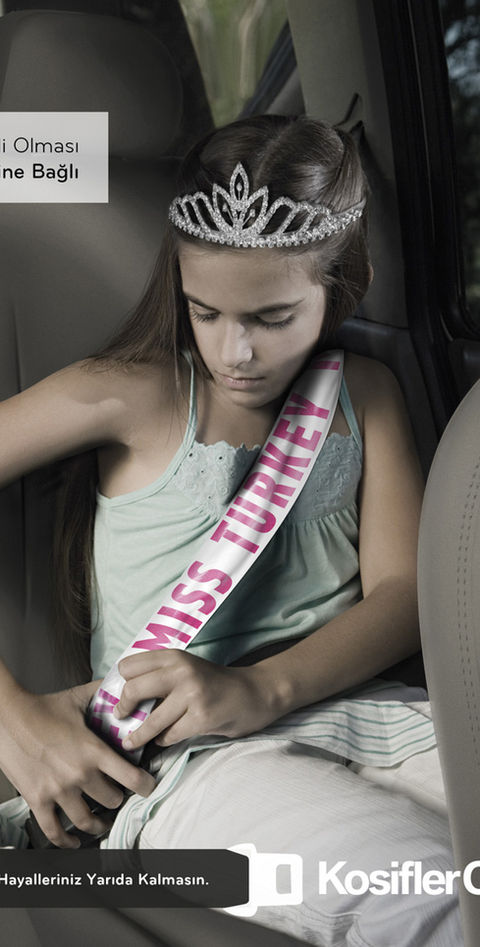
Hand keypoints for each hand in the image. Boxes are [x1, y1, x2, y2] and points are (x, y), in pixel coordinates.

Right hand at [0, 680, 155, 847]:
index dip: (145, 785)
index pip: (131, 777)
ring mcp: (58, 790)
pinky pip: (54, 831)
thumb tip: (122, 684)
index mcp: (93, 751)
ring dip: (98, 825)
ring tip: (102, 824)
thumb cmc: (43, 707)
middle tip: (117, 796)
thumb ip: (102, 694)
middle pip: (111, 801)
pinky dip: (66, 842)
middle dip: (117, 799)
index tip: (148, 787)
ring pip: (87, 821)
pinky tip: (73, 842)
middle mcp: (79, 774)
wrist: (8, 716)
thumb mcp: (77, 698)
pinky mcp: (37, 800)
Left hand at [114, 651, 281, 751]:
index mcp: (174, 656)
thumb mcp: (186, 668)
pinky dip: (163, 741)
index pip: (129, 665)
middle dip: (123, 707)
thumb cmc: (213, 683)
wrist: (253, 693)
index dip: (121, 682)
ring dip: (138, 735)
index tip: (120, 694)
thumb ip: (160, 675)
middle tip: (120, 717)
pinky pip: (169, 735)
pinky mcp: (201, 717)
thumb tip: (123, 696)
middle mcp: (181, 671)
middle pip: (133, 689)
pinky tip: (165, 739)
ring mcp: (192, 694)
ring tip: (131, 742)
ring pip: (150, 720)